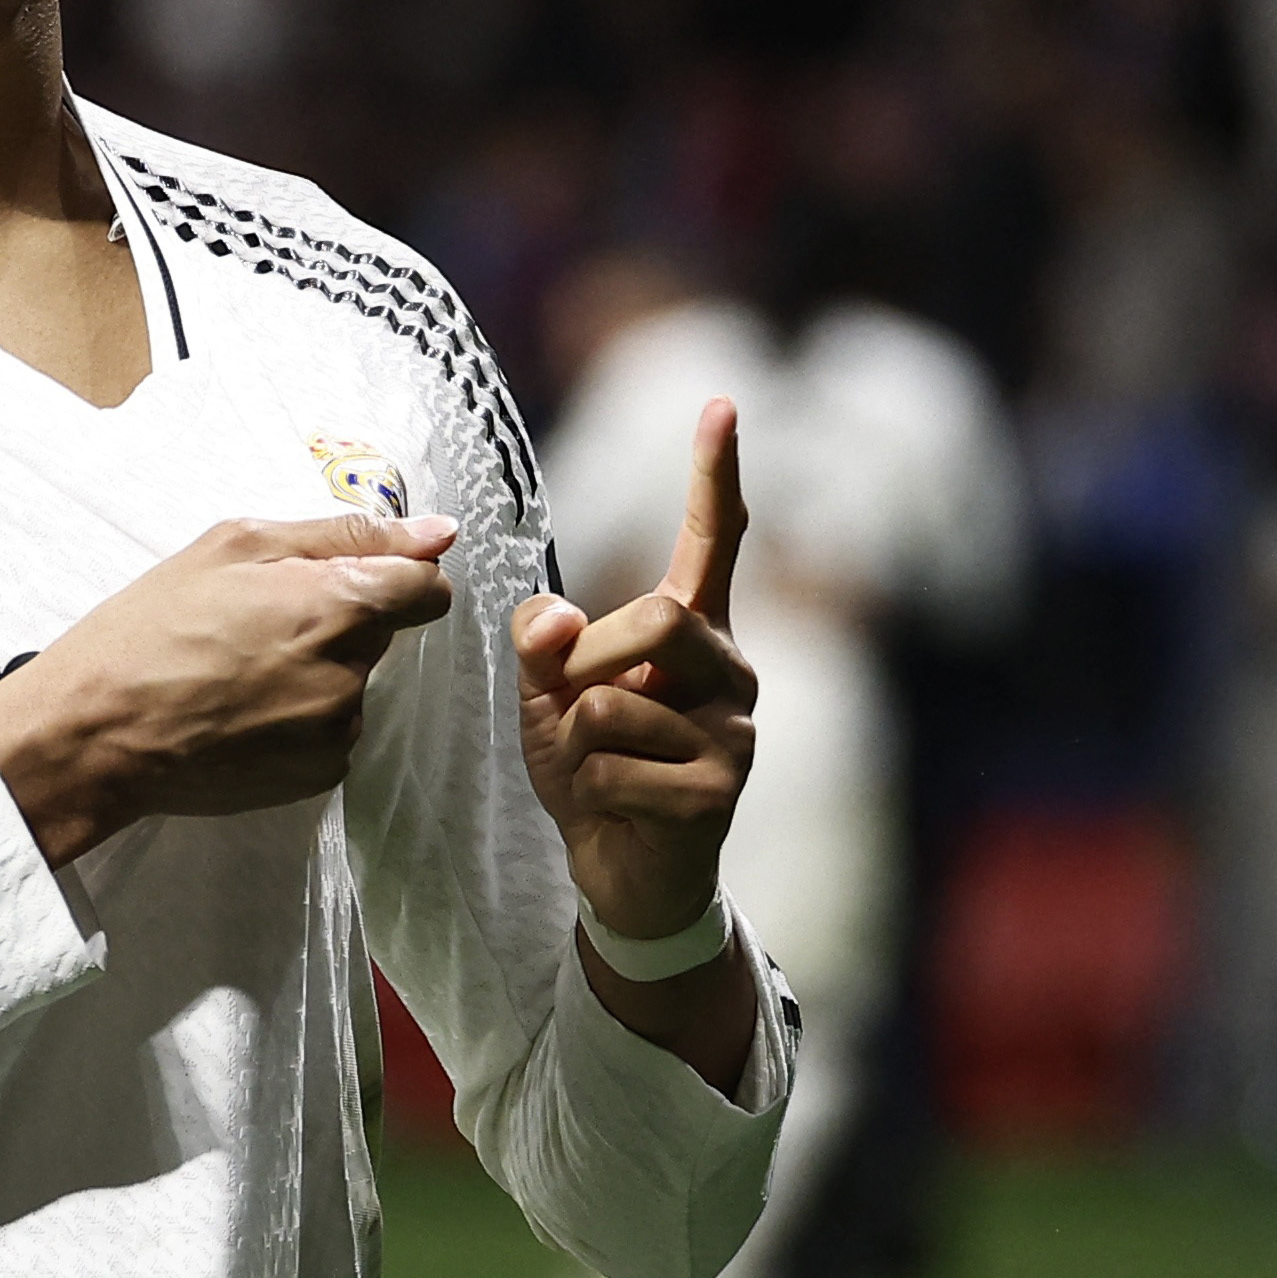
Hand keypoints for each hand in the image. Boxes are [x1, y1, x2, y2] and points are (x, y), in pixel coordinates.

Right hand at [0, 512, 459, 866]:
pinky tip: (243, 711)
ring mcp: (336, 729)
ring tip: (241, 671)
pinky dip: (301, 717)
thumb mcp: (235, 545)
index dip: (397, 575)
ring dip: (318, 669)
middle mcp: (349, 671)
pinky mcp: (319, 774)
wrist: (96, 733)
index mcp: (336, 603)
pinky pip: (332, 730)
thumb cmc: (151, 627)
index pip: (426, 588)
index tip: (356, 576)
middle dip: (340, 618)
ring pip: (354, 681)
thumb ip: (346, 535)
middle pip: (382, 632)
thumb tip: (438, 534)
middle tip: (261, 621)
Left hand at [514, 401, 760, 1091]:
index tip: (720, 402)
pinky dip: (588, 789)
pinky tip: (616, 810)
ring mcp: (735, 730)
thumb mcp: (547, 694)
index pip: (714, 540)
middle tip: (573, 710)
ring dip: (575, 739)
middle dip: (586, 660)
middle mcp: (730, 669)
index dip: (714, 473)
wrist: (623, 875)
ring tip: (598, 771)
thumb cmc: (592, 768)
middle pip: (657, 613)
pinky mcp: (720, 789)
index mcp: (694, 631)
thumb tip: (552, 617)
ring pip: (618, 697)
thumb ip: (541, 643)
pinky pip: (617, 764)